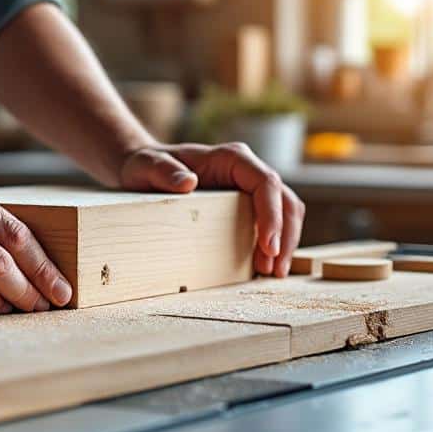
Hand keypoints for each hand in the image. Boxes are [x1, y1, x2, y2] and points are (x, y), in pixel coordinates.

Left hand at [117, 143, 304, 277]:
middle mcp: (247, 170)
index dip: (273, 215)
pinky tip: (266, 266)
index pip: (266, 183)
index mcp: (231, 158)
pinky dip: (276, 243)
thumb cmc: (147, 167)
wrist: (146, 170)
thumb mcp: (147, 166)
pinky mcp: (248, 204)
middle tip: (274, 270)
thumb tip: (188, 183)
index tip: (268, 246)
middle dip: (286, 235)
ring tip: (273, 273)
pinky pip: (274, 221)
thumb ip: (164, 172)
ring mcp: (250, 187)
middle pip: (285, 200)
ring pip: (286, 211)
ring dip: (286, 242)